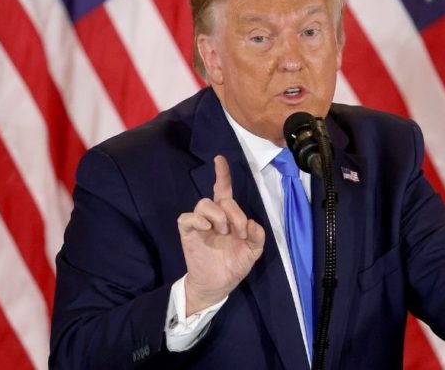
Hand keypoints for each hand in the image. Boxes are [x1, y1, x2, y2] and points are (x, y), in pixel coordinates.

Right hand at [178, 155, 265, 314]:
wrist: (217, 286)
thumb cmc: (233, 265)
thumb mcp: (253, 252)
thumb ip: (257, 236)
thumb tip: (251, 223)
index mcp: (228, 217)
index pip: (224, 190)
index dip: (222, 174)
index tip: (220, 159)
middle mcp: (213, 217)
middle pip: (220, 199)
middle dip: (235, 213)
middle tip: (238, 233)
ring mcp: (200, 225)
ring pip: (204, 203)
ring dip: (218, 216)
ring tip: (224, 232)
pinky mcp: (188, 234)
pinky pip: (187, 218)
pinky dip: (198, 219)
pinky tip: (208, 228)